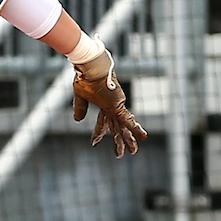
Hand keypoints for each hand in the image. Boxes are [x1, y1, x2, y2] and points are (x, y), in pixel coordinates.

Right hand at [70, 40, 146, 157]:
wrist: (92, 67)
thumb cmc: (85, 77)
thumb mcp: (79, 96)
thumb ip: (80, 108)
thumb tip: (78, 120)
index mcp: (103, 103)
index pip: (102, 122)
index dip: (99, 132)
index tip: (94, 143)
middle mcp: (111, 106)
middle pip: (116, 127)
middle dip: (119, 140)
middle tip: (124, 153)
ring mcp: (116, 107)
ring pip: (123, 127)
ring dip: (128, 139)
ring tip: (133, 151)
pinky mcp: (118, 107)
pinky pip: (128, 121)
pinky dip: (135, 130)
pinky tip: (143, 137)